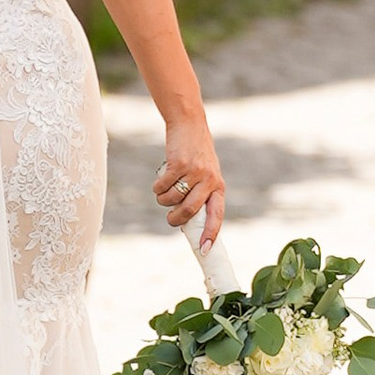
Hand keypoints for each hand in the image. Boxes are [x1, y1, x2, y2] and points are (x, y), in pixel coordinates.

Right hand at [153, 113, 224, 251]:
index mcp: (218, 187)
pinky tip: (160, 181)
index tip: (204, 249)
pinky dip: (157, 187)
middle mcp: (209, 181)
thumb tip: (185, 220)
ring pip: (172, 199)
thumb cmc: (196, 155)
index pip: (216, 215)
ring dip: (163, 200)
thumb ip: (200, 194)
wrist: (189, 125)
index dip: (210, 233)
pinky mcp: (178, 164)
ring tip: (163, 192)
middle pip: (189, 211)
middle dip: (175, 218)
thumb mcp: (206, 174)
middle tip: (170, 218)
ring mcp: (194, 172)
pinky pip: (162, 186)